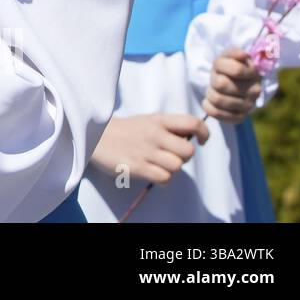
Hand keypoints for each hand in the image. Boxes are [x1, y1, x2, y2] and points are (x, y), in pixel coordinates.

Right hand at [89, 113, 209, 184]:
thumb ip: (169, 127)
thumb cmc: (126, 130)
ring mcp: (145, 151)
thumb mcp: (148, 120)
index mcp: (158, 120)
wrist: (95, 136)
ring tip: (159, 164)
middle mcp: (154, 134)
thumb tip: (193, 138)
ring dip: (171, 168)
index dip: (204, 133)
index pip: (192, 123)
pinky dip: (162, 179)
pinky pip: (164, 178)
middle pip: (188, 151)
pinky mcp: (136, 167)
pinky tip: (153, 172)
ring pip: (177, 166)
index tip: (201, 141)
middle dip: (184, 156)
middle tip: (172, 155)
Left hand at [202, 47, 263, 123]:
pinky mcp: (239, 117)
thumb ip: (234, 52)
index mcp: (254, 73)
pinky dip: (208, 106)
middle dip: (213, 79)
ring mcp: (248, 106)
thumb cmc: (228, 67)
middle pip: (221, 84)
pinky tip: (209, 101)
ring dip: (210, 92)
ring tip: (214, 90)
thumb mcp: (229, 56)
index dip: (220, 65)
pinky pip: (217, 114)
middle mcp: (255, 91)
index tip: (220, 66)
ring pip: (217, 99)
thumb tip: (243, 55)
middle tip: (216, 79)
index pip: (236, 70)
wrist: (231, 83)